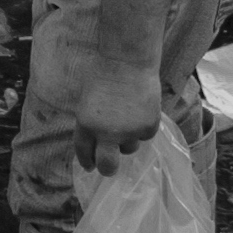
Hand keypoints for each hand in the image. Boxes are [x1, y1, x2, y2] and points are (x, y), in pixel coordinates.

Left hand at [72, 58, 160, 176]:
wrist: (126, 62)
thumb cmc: (103, 77)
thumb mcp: (87, 104)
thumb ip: (92, 125)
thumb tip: (98, 146)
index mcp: (85, 125)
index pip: (84, 152)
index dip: (87, 161)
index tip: (90, 167)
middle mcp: (106, 133)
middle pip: (107, 165)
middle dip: (107, 170)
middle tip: (109, 169)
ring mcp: (129, 131)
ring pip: (129, 149)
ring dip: (127, 140)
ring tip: (127, 116)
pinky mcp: (148, 126)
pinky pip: (145, 136)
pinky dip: (143, 127)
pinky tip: (141, 109)